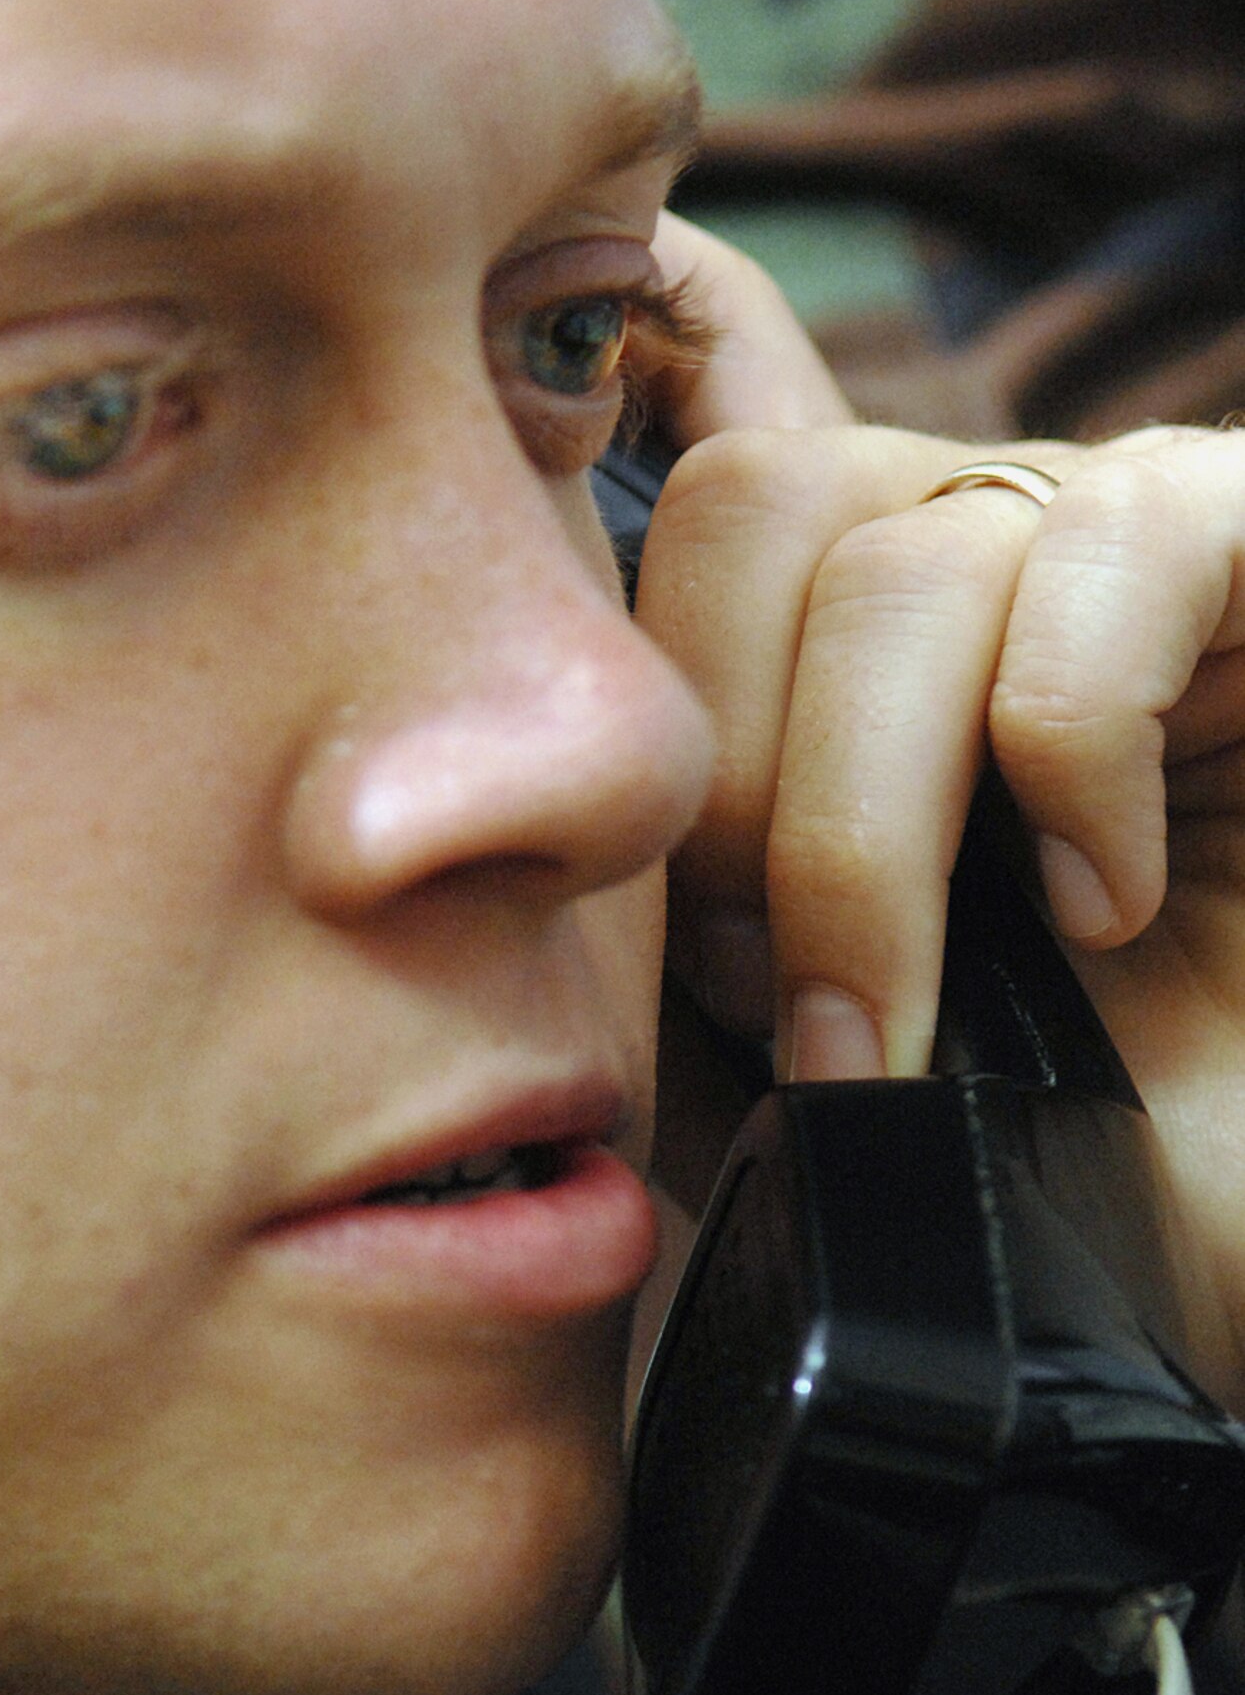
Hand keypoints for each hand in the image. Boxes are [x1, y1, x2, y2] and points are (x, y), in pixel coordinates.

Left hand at [641, 213, 1244, 1405]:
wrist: (1204, 1185)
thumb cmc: (1040, 1116)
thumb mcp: (793, 1013)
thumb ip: (670, 909)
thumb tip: (519, 856)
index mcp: (829, 615)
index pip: (669, 513)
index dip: (638, 707)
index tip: (676, 943)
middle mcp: (964, 527)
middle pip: (758, 509)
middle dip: (732, 794)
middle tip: (784, 1004)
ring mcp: (1113, 531)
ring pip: (905, 562)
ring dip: (865, 831)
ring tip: (908, 1015)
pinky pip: (1126, 548)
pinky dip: (1070, 752)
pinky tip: (1098, 904)